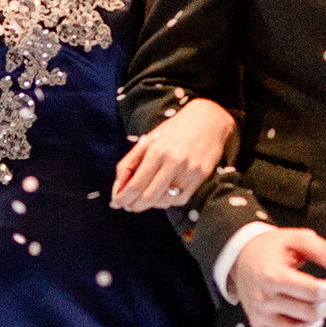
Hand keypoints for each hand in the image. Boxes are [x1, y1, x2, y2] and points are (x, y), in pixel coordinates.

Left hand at [113, 98, 237, 211]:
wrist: (208, 120)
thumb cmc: (174, 130)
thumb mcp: (148, 141)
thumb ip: (129, 163)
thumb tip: (118, 189)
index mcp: (156, 150)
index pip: (135, 184)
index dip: (123, 198)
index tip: (117, 203)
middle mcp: (173, 161)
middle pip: (149, 196)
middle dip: (134, 205)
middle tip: (129, 206)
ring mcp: (189, 170)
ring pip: (165, 201)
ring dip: (151, 204)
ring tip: (146, 198)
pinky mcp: (201, 176)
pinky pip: (180, 200)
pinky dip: (169, 202)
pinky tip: (164, 195)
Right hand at [229, 227, 325, 326]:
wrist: (241, 256)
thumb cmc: (274, 247)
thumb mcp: (298, 239)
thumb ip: (324, 251)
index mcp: (272, 276)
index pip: (314, 293)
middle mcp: (263, 299)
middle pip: (311, 313)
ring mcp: (259, 316)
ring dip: (318, 321)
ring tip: (318, 306)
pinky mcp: (258, 325)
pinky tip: (307, 318)